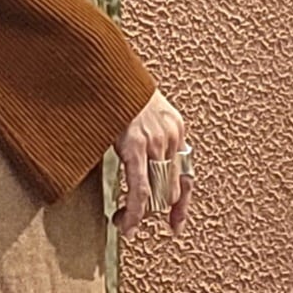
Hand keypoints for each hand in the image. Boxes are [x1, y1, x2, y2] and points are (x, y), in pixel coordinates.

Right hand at [112, 90, 191, 236]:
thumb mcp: (143, 112)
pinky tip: (127, 223)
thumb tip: (144, 161)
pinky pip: (141, 189)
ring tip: (125, 223)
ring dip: (141, 215)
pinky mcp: (135, 146)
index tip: (175, 224)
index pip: (185, 176)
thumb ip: (149, 136)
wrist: (107, 68)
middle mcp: (171, 136)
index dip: (181, 205)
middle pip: (171, 189)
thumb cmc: (118, 90)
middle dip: (154, 211)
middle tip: (134, 221)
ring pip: (157, 194)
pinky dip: (135, 212)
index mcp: (175, 128)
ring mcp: (155, 142)